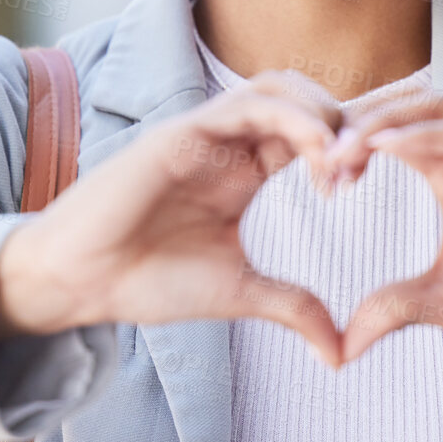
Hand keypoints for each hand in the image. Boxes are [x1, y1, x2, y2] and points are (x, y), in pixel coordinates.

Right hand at [0, 71, 348, 366]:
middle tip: (360, 167)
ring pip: (278, 87)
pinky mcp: (182, 132)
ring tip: (340, 161)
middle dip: (342, 121)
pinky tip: (315, 156)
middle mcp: (228, 142)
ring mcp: (205, 131)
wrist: (82, 283)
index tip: (360, 186)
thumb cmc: (148, 280)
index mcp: (245, 169)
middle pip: (302, 96)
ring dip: (320, 113)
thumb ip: (293, 308)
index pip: (309, 132)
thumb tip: (341, 354)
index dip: (344, 147)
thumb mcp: (239, 292)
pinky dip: (292, 119)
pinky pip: (247, 105)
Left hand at [322, 90, 442, 368]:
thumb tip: (338, 348)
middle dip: (357, 119)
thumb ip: (390, 308)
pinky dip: (423, 135)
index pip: (395, 129)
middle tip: (313, 152)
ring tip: (338, 149)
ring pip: (435, 107)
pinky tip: (383, 146)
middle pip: (408, 104)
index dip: (349, 138)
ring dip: (382, 121)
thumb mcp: (440, 304)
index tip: (312, 172)